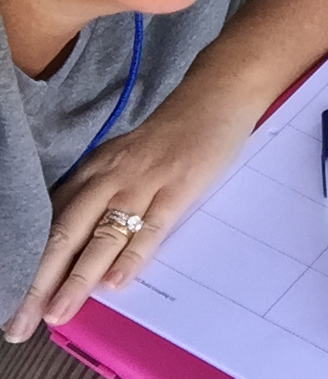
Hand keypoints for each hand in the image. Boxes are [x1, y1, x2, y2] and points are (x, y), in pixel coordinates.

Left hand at [1, 98, 254, 341]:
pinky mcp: (177, 187)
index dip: (28, 263)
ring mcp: (144, 182)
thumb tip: (84, 246)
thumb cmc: (171, 134)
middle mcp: (109, 177)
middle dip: (39, 281)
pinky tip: (116, 282)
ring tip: (59, 312)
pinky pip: (151, 227)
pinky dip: (132, 255)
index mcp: (93, 171)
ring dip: (78, 278)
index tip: (12, 299)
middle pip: (65, 234)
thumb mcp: (124, 159)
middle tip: (20, 321)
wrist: (214, 98)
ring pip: (102, 235)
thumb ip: (103, 194)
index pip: (50, 223)